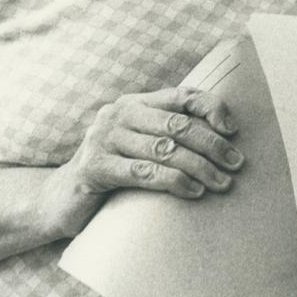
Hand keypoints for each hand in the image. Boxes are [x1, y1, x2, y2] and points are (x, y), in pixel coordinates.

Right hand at [41, 86, 241, 238]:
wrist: (61, 200)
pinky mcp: (93, 167)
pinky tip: (193, 192)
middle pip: (177, 124)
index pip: (182, 95)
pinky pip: (142, 173)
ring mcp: (103, 139)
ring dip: (199, 167)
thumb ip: (170, 136)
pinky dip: (173, 182)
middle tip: (236, 164)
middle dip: (212, 144)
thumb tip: (227, 138)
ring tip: (222, 183)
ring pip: (163, 150)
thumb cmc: (114, 172)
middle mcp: (118, 114)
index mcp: (135, 103)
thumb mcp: (142, 148)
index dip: (211, 108)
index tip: (233, 131)